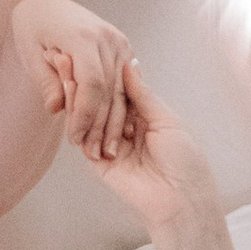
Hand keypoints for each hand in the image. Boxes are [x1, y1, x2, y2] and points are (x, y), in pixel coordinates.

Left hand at [13, 0, 135, 162]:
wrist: (48, 6)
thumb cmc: (33, 29)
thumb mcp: (30, 54)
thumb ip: (46, 81)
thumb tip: (56, 109)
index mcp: (82, 36)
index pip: (92, 83)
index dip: (85, 115)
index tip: (74, 138)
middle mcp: (107, 38)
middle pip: (109, 90)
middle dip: (100, 126)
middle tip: (91, 154)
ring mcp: (119, 42)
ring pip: (121, 91)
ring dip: (113, 123)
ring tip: (105, 150)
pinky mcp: (124, 48)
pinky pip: (125, 84)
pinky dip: (120, 108)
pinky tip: (116, 132)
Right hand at [66, 61, 228, 246]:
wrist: (180, 198)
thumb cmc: (184, 159)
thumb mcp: (165, 119)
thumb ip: (142, 94)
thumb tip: (128, 65)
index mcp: (145, 116)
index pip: (119, 90)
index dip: (105, 72)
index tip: (90, 51)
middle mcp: (125, 128)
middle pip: (101, 102)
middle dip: (87, 82)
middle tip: (70, 58)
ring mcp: (110, 144)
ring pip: (89, 118)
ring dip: (77, 97)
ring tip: (66, 73)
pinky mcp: (98, 163)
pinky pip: (84, 139)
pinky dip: (76, 121)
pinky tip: (68, 101)